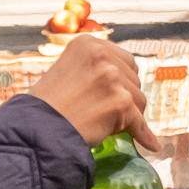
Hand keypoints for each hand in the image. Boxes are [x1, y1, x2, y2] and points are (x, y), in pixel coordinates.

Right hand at [24, 34, 163, 150]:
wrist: (37, 129)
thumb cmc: (46, 106)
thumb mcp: (66, 70)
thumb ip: (92, 69)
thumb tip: (120, 80)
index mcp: (88, 43)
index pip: (122, 60)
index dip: (119, 80)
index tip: (110, 93)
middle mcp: (102, 55)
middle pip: (133, 78)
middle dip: (124, 96)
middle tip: (102, 111)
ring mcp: (113, 78)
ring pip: (139, 101)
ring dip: (127, 115)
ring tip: (102, 123)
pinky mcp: (121, 102)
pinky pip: (139, 124)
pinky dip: (144, 136)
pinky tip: (151, 145)